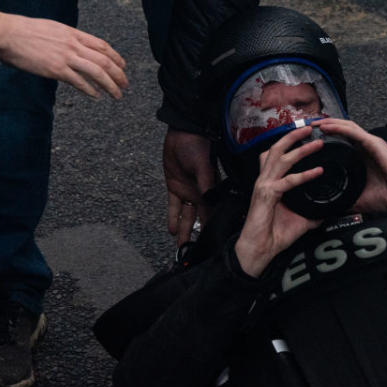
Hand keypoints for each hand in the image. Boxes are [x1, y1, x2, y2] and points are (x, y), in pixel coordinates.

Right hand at [0, 6, 127, 97]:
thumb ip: (66, 38)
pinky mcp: (55, 70)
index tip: (123, 66)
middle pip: (104, 60)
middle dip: (118, 74)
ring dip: (110, 85)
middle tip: (125, 84)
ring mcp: (65, 57)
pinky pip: (79, 81)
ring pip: (97, 72)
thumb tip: (74, 46)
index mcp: (73, 33)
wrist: (7, 34)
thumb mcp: (52, 28)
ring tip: (117, 95)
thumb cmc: (24, 31)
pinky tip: (96, 96)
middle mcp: (73, 44)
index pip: (102, 45)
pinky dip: (90, 90)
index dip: (116, 56)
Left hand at [163, 129, 216, 244]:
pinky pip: (174, 207)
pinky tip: (172, 230)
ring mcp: (188, 192)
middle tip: (197, 254)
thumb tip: (209, 201)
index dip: (213, 229)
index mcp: (211, 191)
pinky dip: (173, 218)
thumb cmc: (197, 146)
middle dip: (200, 236)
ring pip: (187, 217)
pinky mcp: (175, 187)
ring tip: (182, 249)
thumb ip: (205, 183)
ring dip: (185, 232)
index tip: (214, 245)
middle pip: (201, 220)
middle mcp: (201, 195)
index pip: (213, 214)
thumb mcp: (202, 165)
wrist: (183, 133)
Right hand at [234, 126, 324, 276]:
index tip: (306, 134)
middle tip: (311, 127)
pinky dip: (304, 175)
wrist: (259, 250)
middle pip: (276, 149)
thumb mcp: (299, 219)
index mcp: (269, 181)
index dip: (290, 142)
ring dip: (300, 149)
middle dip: (293, 135)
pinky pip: (288, 182)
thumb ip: (311, 211)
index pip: (277, 154)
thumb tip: (327, 210)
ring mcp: (264, 185)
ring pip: (281, 159)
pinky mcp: (267, 195)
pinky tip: (318, 171)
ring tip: (316, 142)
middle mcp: (265, 179)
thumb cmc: (274, 234)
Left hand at [314, 118, 386, 217]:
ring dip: (329, 122)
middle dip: (325, 125)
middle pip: (342, 129)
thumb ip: (346, 197)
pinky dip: (339, 127)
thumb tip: (330, 206)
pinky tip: (326, 126)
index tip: (311, 137)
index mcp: (362, 156)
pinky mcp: (374, 144)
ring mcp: (371, 143)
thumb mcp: (359, 197)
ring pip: (346, 126)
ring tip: (314, 122)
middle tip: (307, 126)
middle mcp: (366, 147)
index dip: (327, 135)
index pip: (342, 140)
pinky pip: (353, 132)